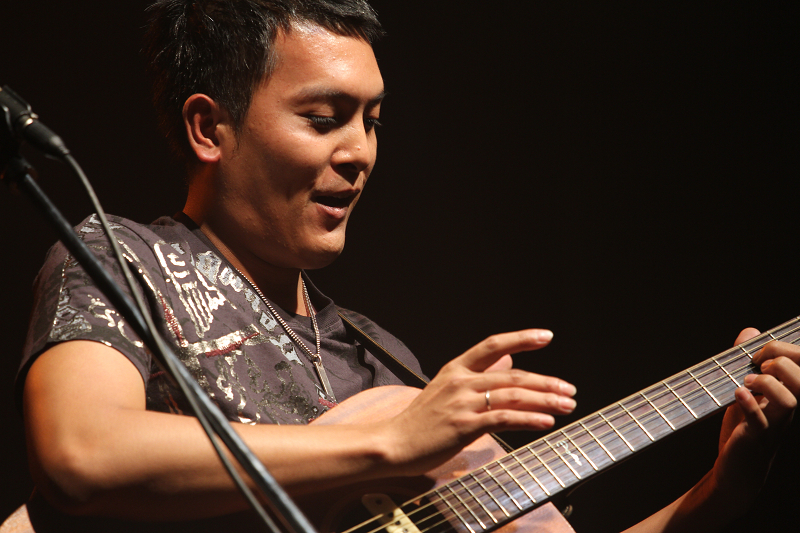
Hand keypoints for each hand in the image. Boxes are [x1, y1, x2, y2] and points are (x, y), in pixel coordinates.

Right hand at [383, 329, 576, 475]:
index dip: (521, 338)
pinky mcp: (464, 426)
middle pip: (513, 374)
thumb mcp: (446, 388)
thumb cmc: (420, 420)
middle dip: (546, 382)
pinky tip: (545, 422)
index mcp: (456, 368)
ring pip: (512, 396)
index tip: (547, 336)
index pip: (493, 345)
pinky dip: (528, 419)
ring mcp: (462, 403)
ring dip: (544, 401)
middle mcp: (460, 381)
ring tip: (566, 406)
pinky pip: (503, 419)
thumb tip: (508, 361)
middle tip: (569, 389)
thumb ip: (477, 374)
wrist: (393, 443)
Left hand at [711, 328, 799, 508]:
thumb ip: (748, 362)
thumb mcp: (746, 392)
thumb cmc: (744, 430)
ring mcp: (773, 425)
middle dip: (779, 362)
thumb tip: (750, 331)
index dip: (785, 350)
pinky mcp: (756, 438)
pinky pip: (761, 421)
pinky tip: (737, 395)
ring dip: (766, 384)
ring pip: (789, 401)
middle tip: (755, 366)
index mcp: (788, 394)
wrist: (737, 469)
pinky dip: (748, 404)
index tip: (758, 353)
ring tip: (746, 383)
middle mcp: (786, 410)